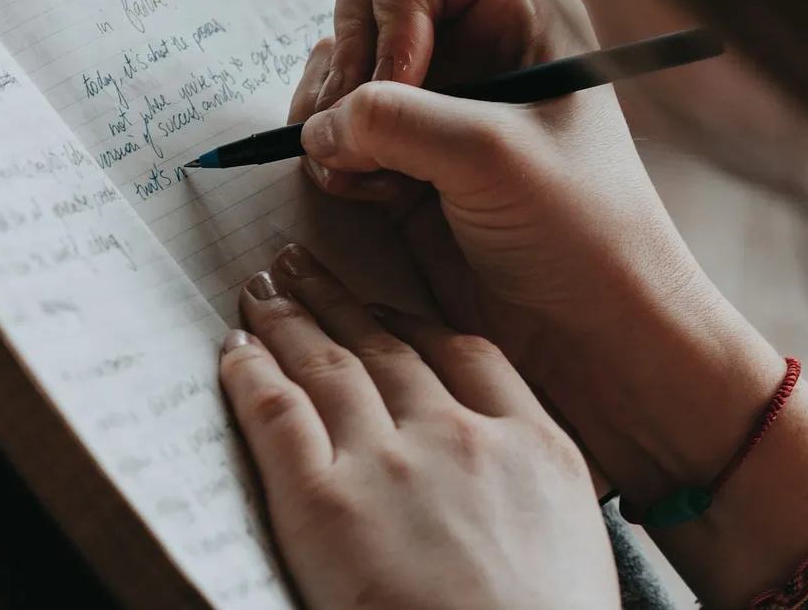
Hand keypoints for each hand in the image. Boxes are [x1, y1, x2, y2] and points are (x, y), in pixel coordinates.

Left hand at [220, 244, 617, 609]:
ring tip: (263, 292)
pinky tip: (234, 350)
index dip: (412, 321)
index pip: (465, 354)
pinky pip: (276, 413)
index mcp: (534, 447)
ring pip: (328, 365)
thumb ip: (531, 486)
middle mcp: (459, 436)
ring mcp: (390, 463)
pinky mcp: (324, 501)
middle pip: (385, 345)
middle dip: (337, 300)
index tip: (384, 306)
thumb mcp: (574, 539)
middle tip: (301, 267)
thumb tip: (500, 481)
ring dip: (289, 320)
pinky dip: (249, 373)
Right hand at [290, 0, 785, 503]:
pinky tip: (373, 198)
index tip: (403, 87)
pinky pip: (332, 132)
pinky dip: (334, 162)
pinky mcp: (403, 160)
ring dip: (333, 123)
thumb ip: (391, 117)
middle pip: (355, 4)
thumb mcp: (488, 155)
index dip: (387, 15)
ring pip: (334, 72)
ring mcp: (431, 104)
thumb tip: (317, 125)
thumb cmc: (580, 233)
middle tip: (364, 135)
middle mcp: (468, 45)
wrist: (593, 334)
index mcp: (514, 10)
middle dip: (346, 70)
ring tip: (372, 177)